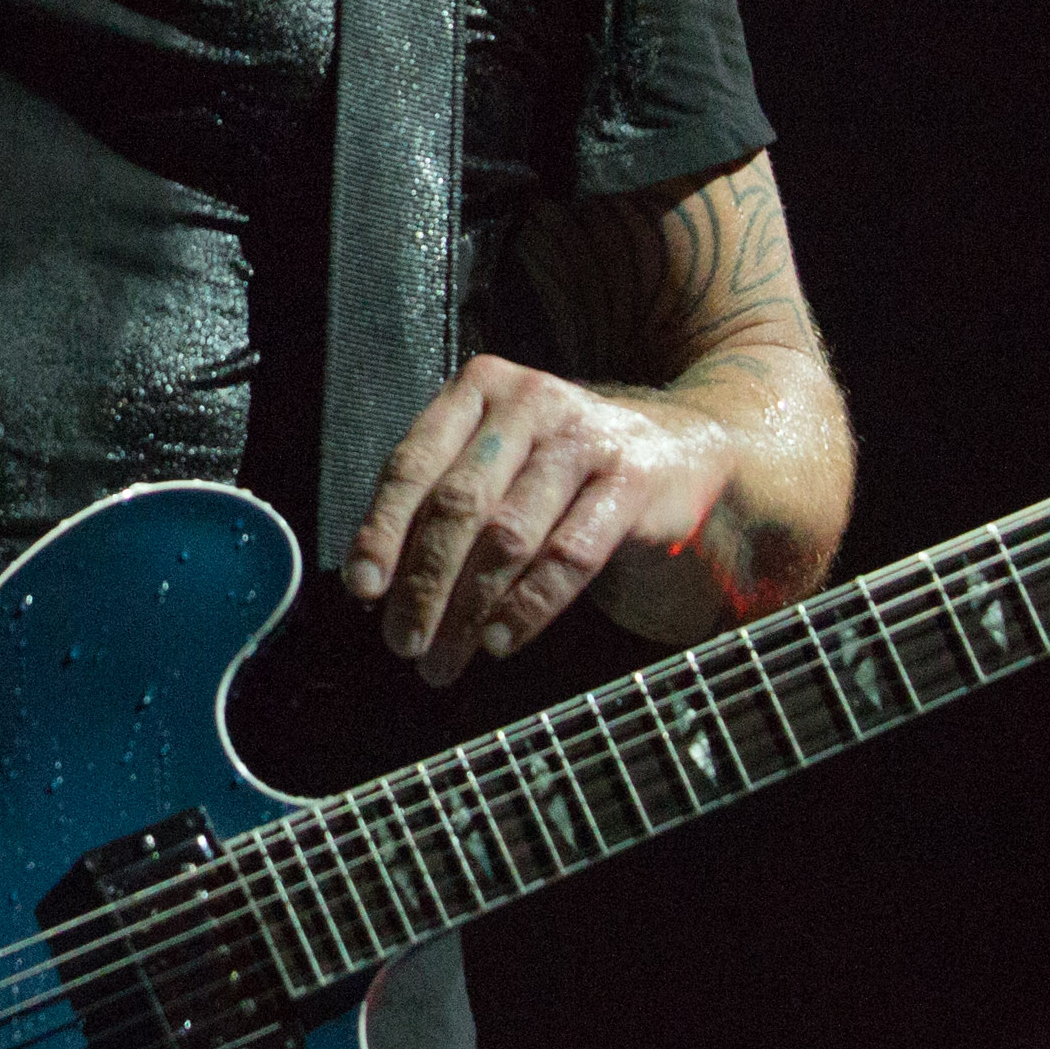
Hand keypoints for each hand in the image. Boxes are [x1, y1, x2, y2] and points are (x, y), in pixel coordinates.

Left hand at [342, 357, 740, 683]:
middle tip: (403, 642)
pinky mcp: (633, 481)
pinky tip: (500, 640)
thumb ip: (442, 501)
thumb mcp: (499, 462)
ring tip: (445, 659)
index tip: (363, 588)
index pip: (413, 464)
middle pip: (458, 505)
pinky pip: (568, 555)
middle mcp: (530, 403)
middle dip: (423, 584)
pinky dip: (528, 606)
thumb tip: (378, 583)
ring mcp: (585, 439)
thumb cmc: (567, 470)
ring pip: (508, 536)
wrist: (686, 450)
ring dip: (468, 609)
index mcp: (481, 389)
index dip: (382, 530)